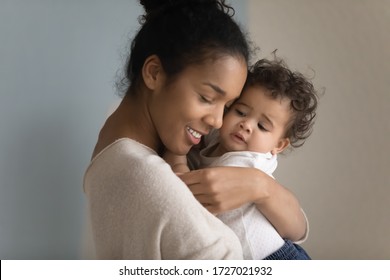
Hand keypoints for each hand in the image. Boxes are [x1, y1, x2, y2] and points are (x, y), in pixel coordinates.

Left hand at [179, 166, 306, 240]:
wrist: (253, 184)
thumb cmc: (233, 174)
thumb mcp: (216, 169)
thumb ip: (198, 173)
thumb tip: (179, 176)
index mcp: (207, 173)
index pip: (184, 179)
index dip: (175, 181)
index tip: (169, 181)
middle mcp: (209, 186)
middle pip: (186, 190)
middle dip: (179, 191)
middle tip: (172, 191)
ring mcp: (213, 198)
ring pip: (193, 200)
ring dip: (187, 200)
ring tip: (181, 199)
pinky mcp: (218, 208)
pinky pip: (202, 209)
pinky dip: (196, 207)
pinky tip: (193, 206)